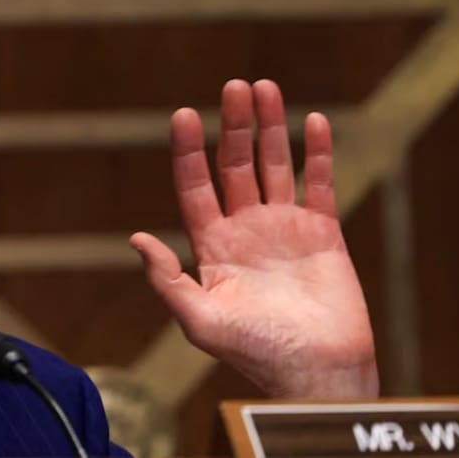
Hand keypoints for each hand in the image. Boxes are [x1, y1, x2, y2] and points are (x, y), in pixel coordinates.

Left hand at [130, 79, 377, 398]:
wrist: (315, 373)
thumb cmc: (254, 353)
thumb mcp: (199, 321)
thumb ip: (167, 280)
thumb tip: (135, 238)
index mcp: (212, 244)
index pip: (195, 185)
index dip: (189, 150)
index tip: (184, 114)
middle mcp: (245, 228)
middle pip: (235, 164)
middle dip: (234, 125)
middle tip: (234, 85)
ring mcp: (284, 227)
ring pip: (275, 164)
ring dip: (271, 126)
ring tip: (264, 87)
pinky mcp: (323, 232)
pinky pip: (318, 183)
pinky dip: (317, 152)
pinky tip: (313, 120)